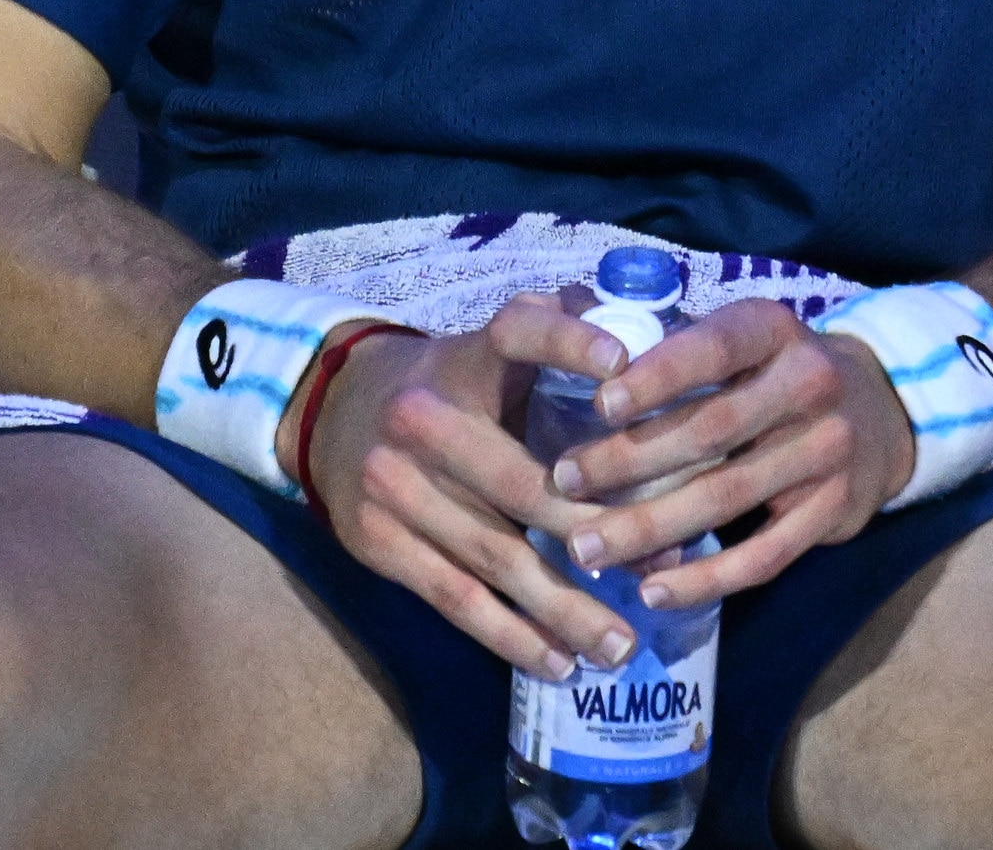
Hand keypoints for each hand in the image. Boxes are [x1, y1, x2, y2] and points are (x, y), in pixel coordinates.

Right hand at [303, 299, 654, 680]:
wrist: (332, 410)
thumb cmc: (449, 384)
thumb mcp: (492, 348)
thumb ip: (568, 337)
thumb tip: (654, 362)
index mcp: (466, 358)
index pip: (518, 330)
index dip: (568, 341)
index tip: (625, 365)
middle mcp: (425, 417)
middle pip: (523, 485)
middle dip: (598, 534)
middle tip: (661, 570)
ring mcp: (395, 484)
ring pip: (496, 558)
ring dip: (565, 610)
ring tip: (621, 648)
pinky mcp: (377, 540)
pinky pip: (455, 598)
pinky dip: (511, 636)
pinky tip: (558, 662)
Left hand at [544, 297, 916, 606]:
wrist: (880, 412)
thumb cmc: (775, 371)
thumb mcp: (743, 338)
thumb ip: (677, 345)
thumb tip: (579, 354)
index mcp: (775, 330)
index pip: (713, 348)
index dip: (657, 376)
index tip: (598, 404)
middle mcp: (810, 385)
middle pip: (710, 431)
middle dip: (628, 461)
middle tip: (563, 483)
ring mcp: (827, 452)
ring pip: (726, 498)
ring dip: (649, 528)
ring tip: (585, 547)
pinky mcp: (834, 512)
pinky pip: (762, 556)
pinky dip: (705, 579)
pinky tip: (652, 591)